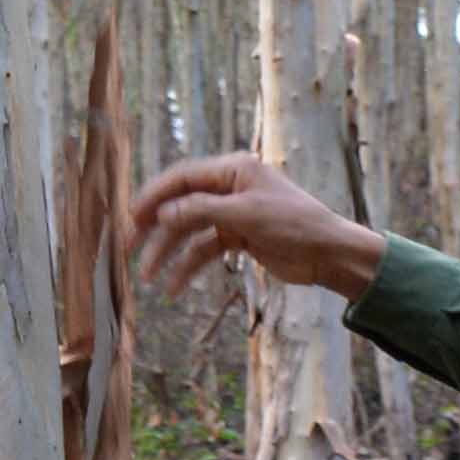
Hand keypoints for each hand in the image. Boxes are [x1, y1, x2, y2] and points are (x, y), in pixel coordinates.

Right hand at [130, 152, 390, 304]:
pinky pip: (204, 250)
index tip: (130, 219)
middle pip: (179, 205)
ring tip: (149, 278)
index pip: (181, 178)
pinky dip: (188, 268)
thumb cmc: (295, 224)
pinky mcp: (237, 237)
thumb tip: (162, 214)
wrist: (330, 254)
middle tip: (129, 249)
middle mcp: (229, 187)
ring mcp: (232, 213)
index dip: (153, 197)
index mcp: (232, 170)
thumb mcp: (246, 215)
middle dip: (154, 229)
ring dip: (168, 254)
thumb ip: (201, 210)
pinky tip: (175, 288)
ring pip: (188, 231)